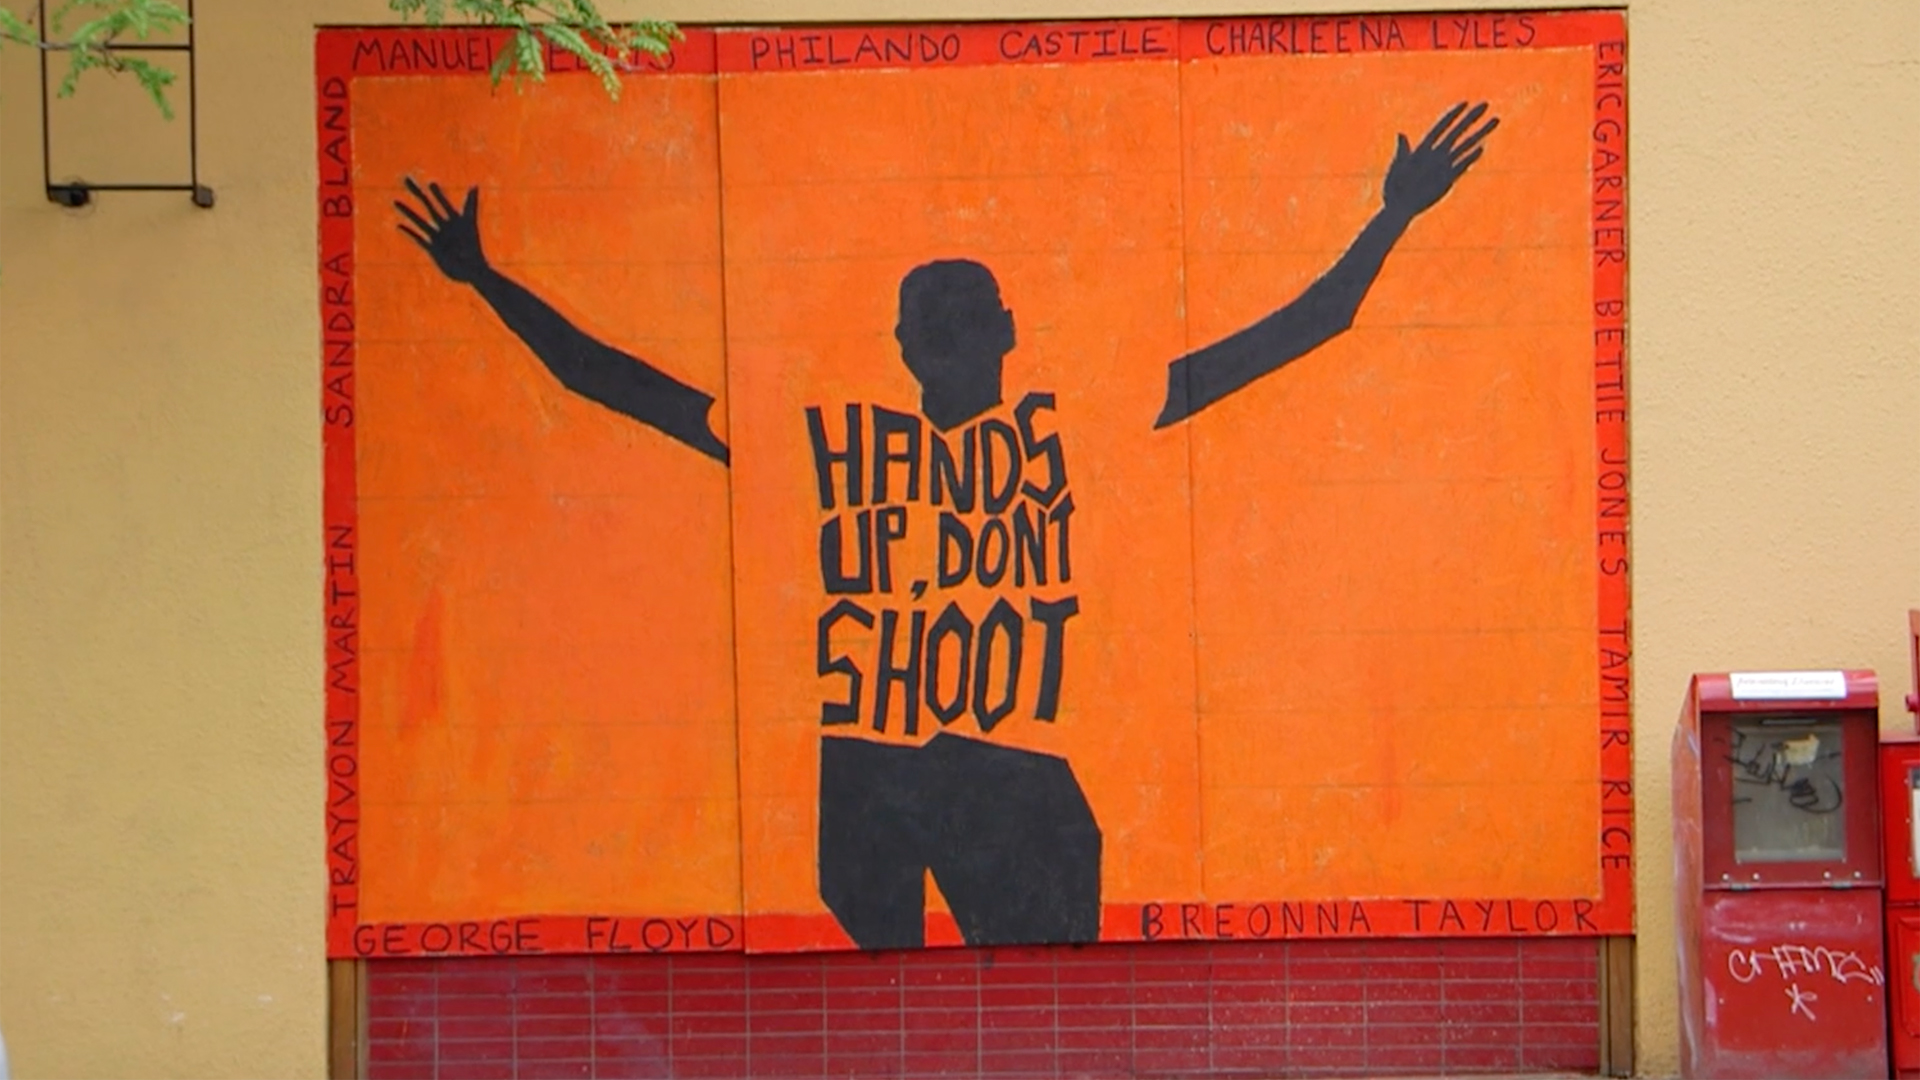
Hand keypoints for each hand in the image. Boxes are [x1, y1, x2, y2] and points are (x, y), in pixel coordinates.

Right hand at [395, 177, 487, 284]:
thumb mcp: (469, 224)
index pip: (443, 202)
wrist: (471, 270)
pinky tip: (399, 225)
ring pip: (419, 221)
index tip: (431, 183)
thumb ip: (471, 205)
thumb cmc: (473, 247)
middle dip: (418, 193)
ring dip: (407, 211)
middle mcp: (444, 226)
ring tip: (395, 201)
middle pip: (428, 206)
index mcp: (454, 220)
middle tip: (406, 180)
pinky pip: (418, 238)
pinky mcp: (433, 248)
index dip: (437, 193)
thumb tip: (474, 185)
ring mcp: (437, 237)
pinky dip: (409, 231)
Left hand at [1382, 102, 1498, 218]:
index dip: (1452, 115)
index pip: (1441, 127)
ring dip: (1479, 134)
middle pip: (1457, 132)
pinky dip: (1471, 157)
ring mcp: (1444, 166)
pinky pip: (1462, 165)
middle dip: (1471, 118)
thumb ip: (1403, 151)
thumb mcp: (1398, 166)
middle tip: (1485, 104)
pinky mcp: (1448, 179)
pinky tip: (1482, 147)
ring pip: (1465, 146)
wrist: (1400, 207)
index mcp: (1423, 148)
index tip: (1465, 103)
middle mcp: (1436, 154)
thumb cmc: (1394, 186)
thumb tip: (1401, 135)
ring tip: (1494, 121)